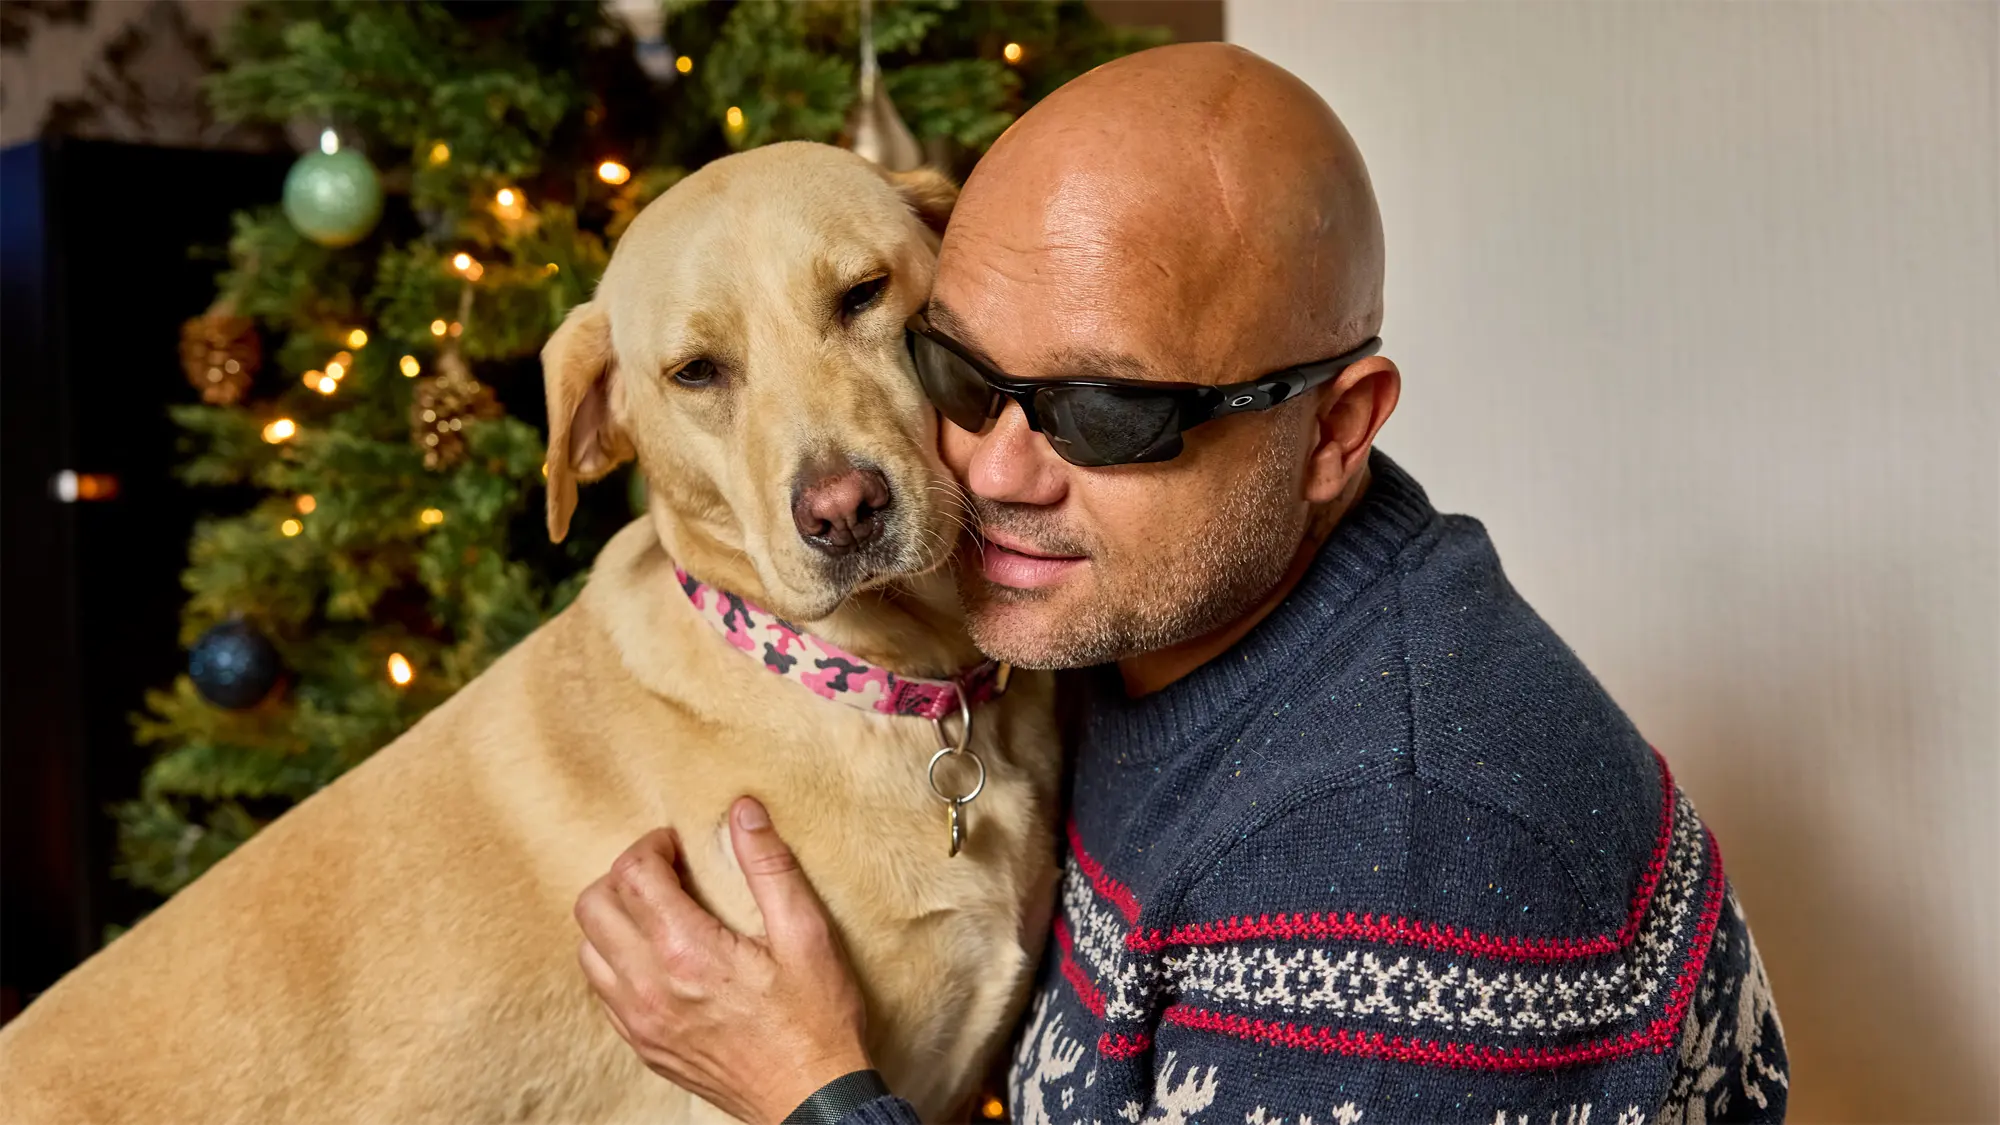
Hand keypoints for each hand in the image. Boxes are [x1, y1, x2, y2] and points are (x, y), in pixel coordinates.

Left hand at [574, 797, 872, 1123]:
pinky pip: (602, 990)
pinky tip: (658, 957)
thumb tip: (744, 811)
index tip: (678, 845)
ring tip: (659, 913)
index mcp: (689, 953)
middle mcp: (650, 988)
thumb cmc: (815, 1021)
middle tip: (666, 873)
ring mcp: (640, 1022)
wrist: (810, 1101)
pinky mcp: (642, 1045)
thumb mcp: (807, 935)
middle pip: (593, 906)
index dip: (651, 846)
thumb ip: (770, 867)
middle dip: (625, 877)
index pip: (632, 875)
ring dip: (614, 919)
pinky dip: (617, 960)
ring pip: (588, 950)